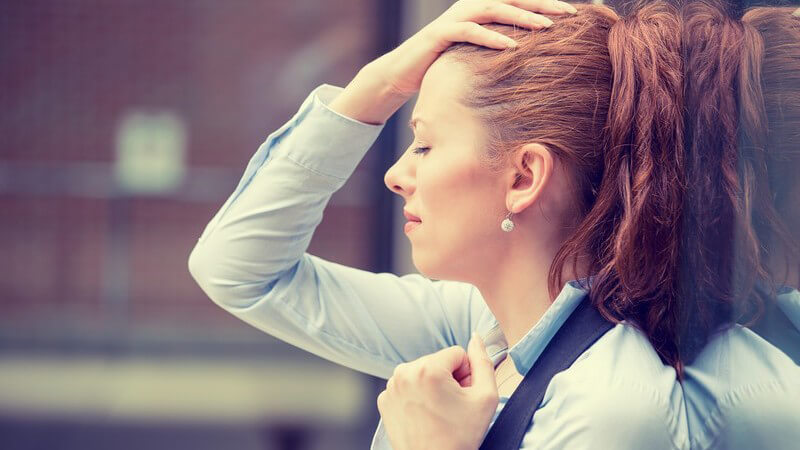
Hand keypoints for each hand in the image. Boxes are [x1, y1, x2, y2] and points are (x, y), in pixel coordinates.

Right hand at [329, 0, 576, 124]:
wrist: (402, 73)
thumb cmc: (443, 66)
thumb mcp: (476, 56)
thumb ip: (500, 49)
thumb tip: (532, 61)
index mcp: (481, 9)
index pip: (519, 1)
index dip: (546, 4)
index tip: (576, 15)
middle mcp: (470, 7)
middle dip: (542, 5)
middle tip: (570, 15)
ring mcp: (455, 18)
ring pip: (494, 9)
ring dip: (521, 17)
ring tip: (545, 28)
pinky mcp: (440, 34)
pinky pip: (469, 31)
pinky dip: (491, 38)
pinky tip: (511, 48)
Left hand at [376, 332, 499, 449]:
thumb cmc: (460, 437)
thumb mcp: (485, 398)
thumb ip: (484, 362)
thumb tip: (477, 338)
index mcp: (426, 368)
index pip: (457, 353)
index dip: (467, 374)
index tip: (464, 396)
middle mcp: (403, 373)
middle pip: (438, 362)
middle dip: (449, 379)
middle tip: (453, 406)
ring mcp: (391, 387)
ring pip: (423, 373)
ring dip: (433, 387)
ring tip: (439, 412)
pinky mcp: (385, 401)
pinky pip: (408, 387)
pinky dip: (418, 397)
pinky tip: (425, 416)